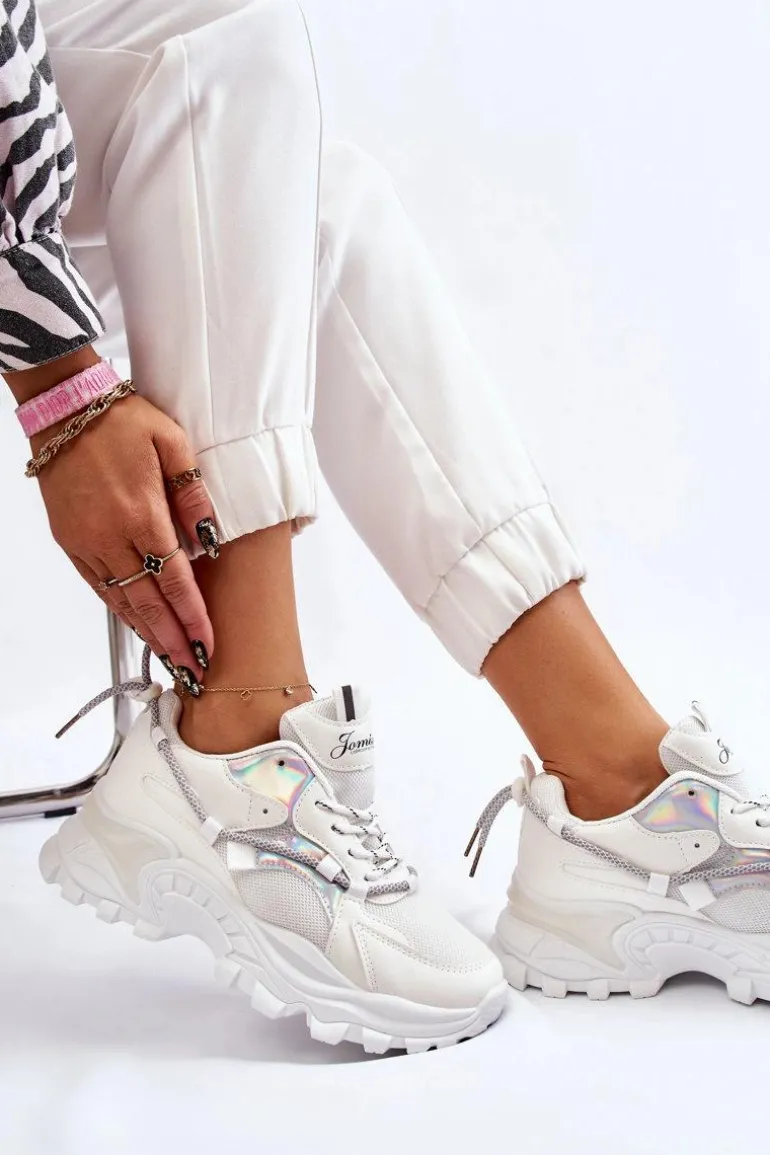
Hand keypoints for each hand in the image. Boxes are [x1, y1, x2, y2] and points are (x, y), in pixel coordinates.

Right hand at [32, 391, 216, 686]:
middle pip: (147, 601)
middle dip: (173, 640)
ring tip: (171, 660)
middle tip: (194, 671)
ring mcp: (86, 542)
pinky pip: (98, 586)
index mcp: (141, 513)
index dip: (192, 617)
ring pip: (121, 600)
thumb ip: (194, 494)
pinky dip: (121, 611)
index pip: (174, 580)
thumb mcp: (173, 443)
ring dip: (148, 633)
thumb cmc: (122, 420)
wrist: (65, 409)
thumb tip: (212, 540)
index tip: (207, 645)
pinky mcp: (70, 541)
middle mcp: (111, 536)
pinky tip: (139, 627)